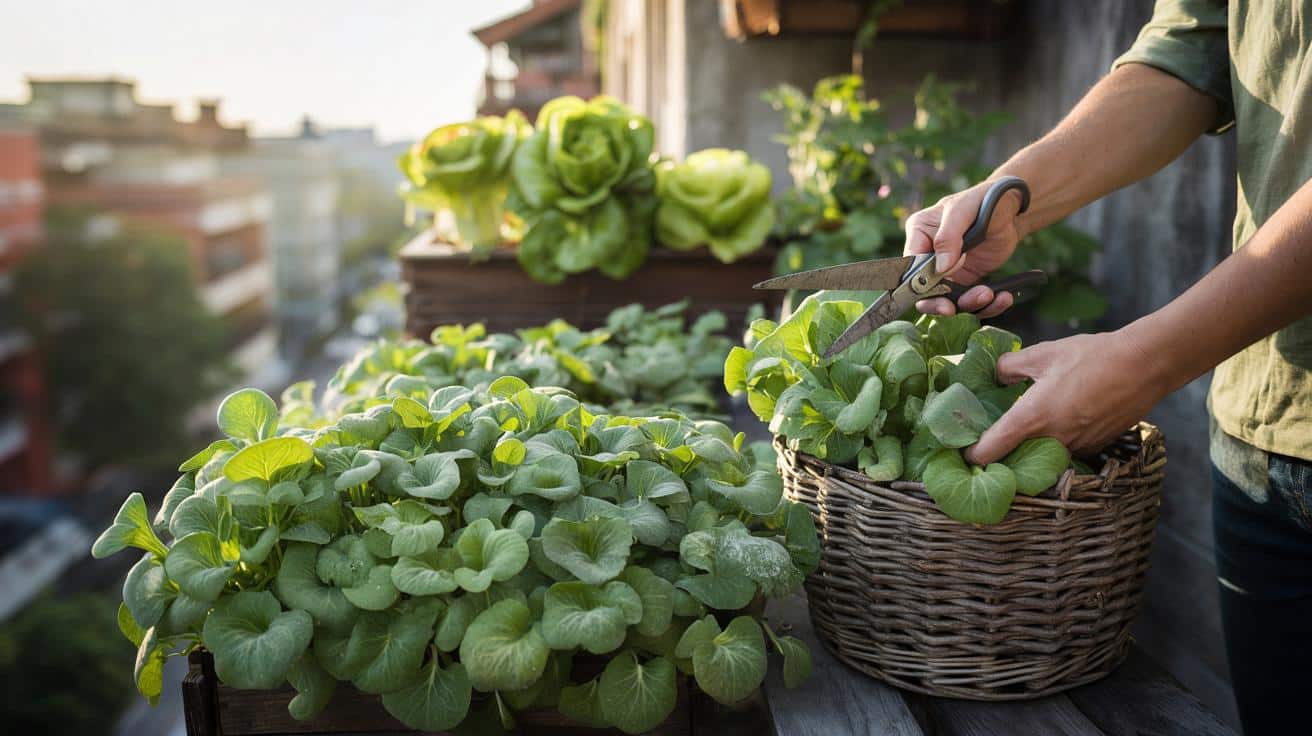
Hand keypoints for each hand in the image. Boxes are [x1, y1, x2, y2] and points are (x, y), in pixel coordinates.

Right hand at [903, 179, 1027, 317]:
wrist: (1011, 210)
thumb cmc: (983, 201)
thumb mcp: (962, 211)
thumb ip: (948, 236)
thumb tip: (940, 267)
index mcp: (919, 235)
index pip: (910, 267)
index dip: (921, 284)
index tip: (941, 290)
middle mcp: (929, 256)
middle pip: (923, 291)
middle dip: (939, 304)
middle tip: (953, 310)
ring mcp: (948, 271)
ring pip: (949, 301)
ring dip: (968, 304)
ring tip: (989, 295)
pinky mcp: (966, 281)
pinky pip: (970, 301)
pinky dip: (987, 305)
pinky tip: (1001, 298)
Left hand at [966, 329, 1167, 464]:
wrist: (1144, 365)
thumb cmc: (1092, 356)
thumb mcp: (1043, 353)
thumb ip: (1010, 367)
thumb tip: (995, 376)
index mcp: (1032, 418)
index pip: (990, 451)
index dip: (972, 454)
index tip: (963, 450)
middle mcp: (1052, 440)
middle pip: (1013, 461)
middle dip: (999, 456)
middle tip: (988, 441)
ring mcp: (1075, 448)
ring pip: (1039, 459)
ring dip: (1027, 451)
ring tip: (1019, 433)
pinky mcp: (1093, 448)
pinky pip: (1063, 452)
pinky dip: (1053, 445)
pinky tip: (1054, 425)